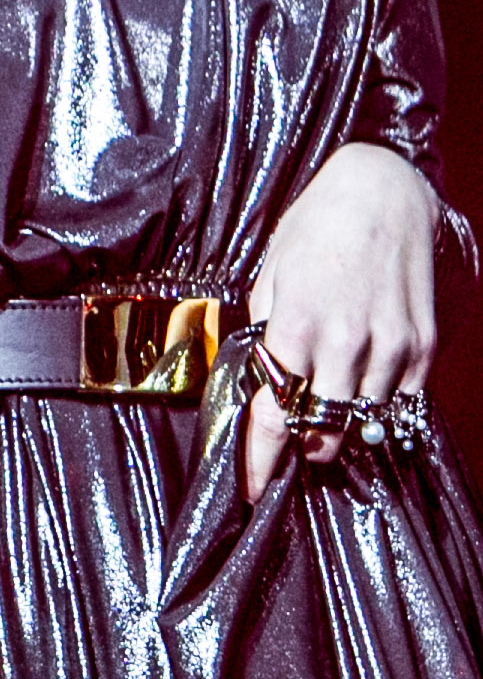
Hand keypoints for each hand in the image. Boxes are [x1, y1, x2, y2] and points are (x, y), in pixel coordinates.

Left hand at [243, 141, 436, 502]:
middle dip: (304, 446)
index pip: (276, 415)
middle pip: (325, 432)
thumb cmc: (315, 226)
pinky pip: (400, 401)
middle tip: (293, 441)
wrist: (382, 191)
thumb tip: (266, 374)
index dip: (263, 459)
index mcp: (297, 326)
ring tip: (328, 410)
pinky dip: (379, 406)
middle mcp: (347, 343)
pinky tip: (363, 389)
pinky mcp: (424, 346)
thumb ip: (268, 329)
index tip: (255, 487)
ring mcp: (391, 347)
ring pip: (365, 422)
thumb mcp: (270, 272)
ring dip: (343, 426)